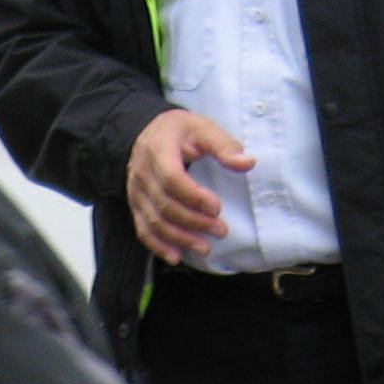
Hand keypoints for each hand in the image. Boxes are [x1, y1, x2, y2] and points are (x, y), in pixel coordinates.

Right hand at [127, 109, 250, 264]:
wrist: (148, 132)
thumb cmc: (179, 131)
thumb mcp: (202, 127)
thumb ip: (223, 145)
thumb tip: (247, 163)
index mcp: (158, 151)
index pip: (172, 180)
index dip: (194, 197)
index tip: (217, 208)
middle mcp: (142, 174)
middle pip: (165, 205)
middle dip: (194, 222)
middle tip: (221, 230)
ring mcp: (136, 193)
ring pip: (155, 222)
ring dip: (181, 238)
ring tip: (206, 247)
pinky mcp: (136, 206)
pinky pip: (143, 230)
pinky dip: (158, 246)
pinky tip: (176, 256)